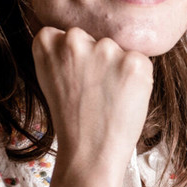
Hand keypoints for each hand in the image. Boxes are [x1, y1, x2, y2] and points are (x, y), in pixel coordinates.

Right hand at [32, 27, 152, 186]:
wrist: (90, 152)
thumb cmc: (72, 119)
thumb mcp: (50, 79)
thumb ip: (61, 52)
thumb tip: (82, 35)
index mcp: (47, 41)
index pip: (63, 34)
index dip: (72, 59)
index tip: (72, 79)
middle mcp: (74, 38)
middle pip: (93, 38)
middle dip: (96, 59)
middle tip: (92, 91)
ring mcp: (106, 48)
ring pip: (116, 49)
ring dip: (117, 67)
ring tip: (108, 97)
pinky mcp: (134, 61)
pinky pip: (139, 61)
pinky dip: (137, 78)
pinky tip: (124, 98)